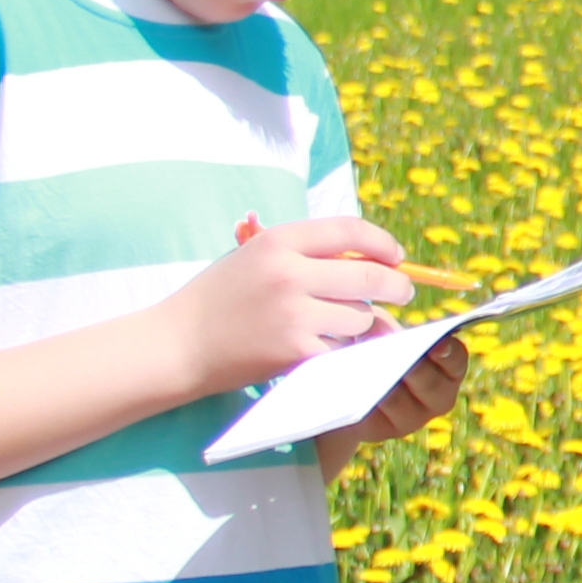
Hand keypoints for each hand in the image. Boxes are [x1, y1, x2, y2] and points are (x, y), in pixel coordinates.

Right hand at [176, 216, 416, 392]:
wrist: (177, 345)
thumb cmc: (220, 299)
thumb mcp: (256, 258)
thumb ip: (308, 255)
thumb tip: (375, 261)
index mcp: (279, 242)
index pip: (350, 230)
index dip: (383, 243)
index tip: (396, 257)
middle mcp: (289, 273)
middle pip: (369, 277)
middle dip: (397, 286)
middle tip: (404, 292)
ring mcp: (293, 314)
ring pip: (360, 317)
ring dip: (361, 323)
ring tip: (341, 325)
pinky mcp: (295, 351)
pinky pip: (343, 348)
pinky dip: (342, 350)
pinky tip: (326, 347)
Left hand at [322, 334, 468, 470]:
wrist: (347, 387)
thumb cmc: (371, 348)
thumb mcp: (375, 329)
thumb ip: (380, 324)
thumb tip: (376, 333)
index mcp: (446, 370)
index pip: (456, 360)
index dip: (449, 352)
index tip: (437, 343)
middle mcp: (436, 398)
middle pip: (430, 384)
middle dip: (414, 369)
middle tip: (397, 354)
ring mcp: (410, 419)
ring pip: (398, 400)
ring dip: (383, 383)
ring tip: (367, 368)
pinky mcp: (380, 431)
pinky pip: (372, 417)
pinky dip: (362, 400)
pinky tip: (350, 386)